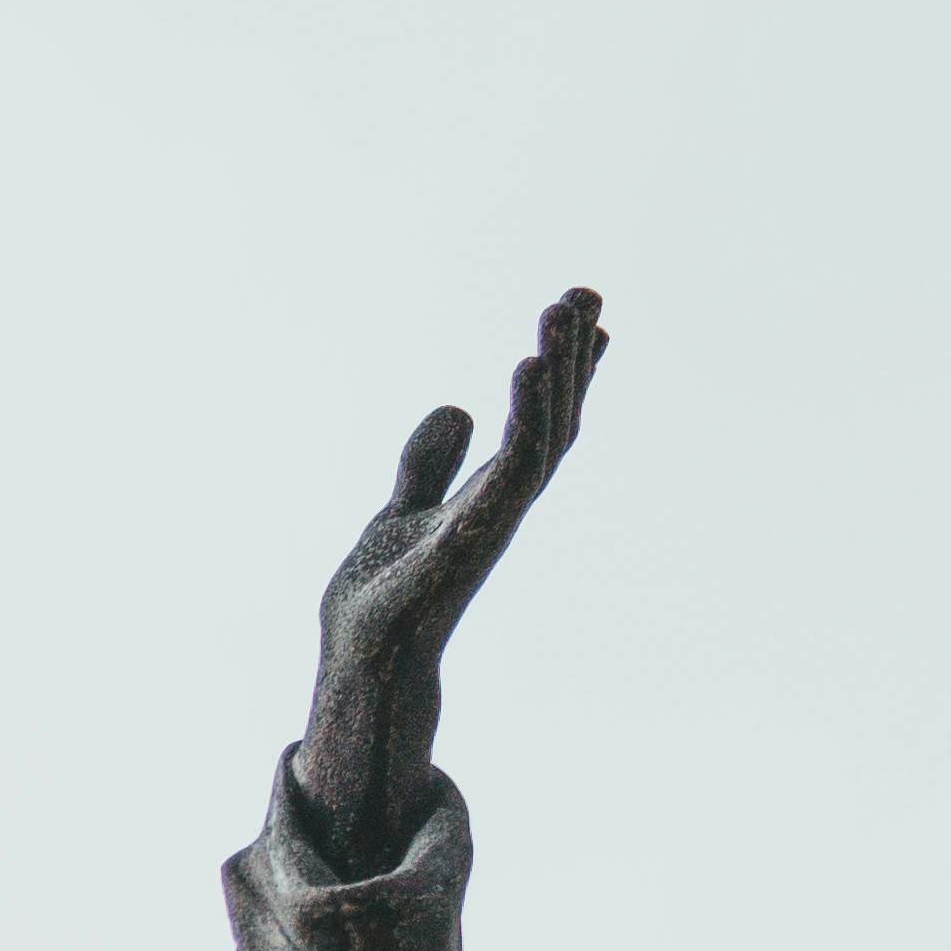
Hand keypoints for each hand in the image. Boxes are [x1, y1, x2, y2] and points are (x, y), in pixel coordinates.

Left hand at [297, 283, 605, 865]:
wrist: (359, 657)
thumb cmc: (384, 594)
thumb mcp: (404, 507)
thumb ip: (429, 463)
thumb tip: (458, 408)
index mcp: (491, 495)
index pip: (542, 422)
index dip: (569, 371)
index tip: (591, 315)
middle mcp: (501, 507)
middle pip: (552, 420)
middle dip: (571, 358)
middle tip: (585, 293)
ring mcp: (490, 523)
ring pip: (540, 439)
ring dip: (553, 378)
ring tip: (557, 320)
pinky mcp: (465, 538)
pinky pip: (508, 471)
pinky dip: (522, 420)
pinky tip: (524, 370)